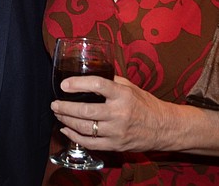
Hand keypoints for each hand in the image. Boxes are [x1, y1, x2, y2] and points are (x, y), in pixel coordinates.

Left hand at [51, 75, 184, 152]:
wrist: (163, 128)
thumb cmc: (145, 104)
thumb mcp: (130, 87)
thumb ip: (110, 81)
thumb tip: (89, 75)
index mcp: (122, 95)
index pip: (97, 84)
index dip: (77, 83)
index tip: (64, 84)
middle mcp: (119, 113)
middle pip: (85, 111)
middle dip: (65, 107)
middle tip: (55, 104)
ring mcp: (116, 131)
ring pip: (84, 128)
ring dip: (66, 121)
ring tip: (58, 114)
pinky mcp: (115, 145)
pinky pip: (90, 143)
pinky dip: (75, 137)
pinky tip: (66, 130)